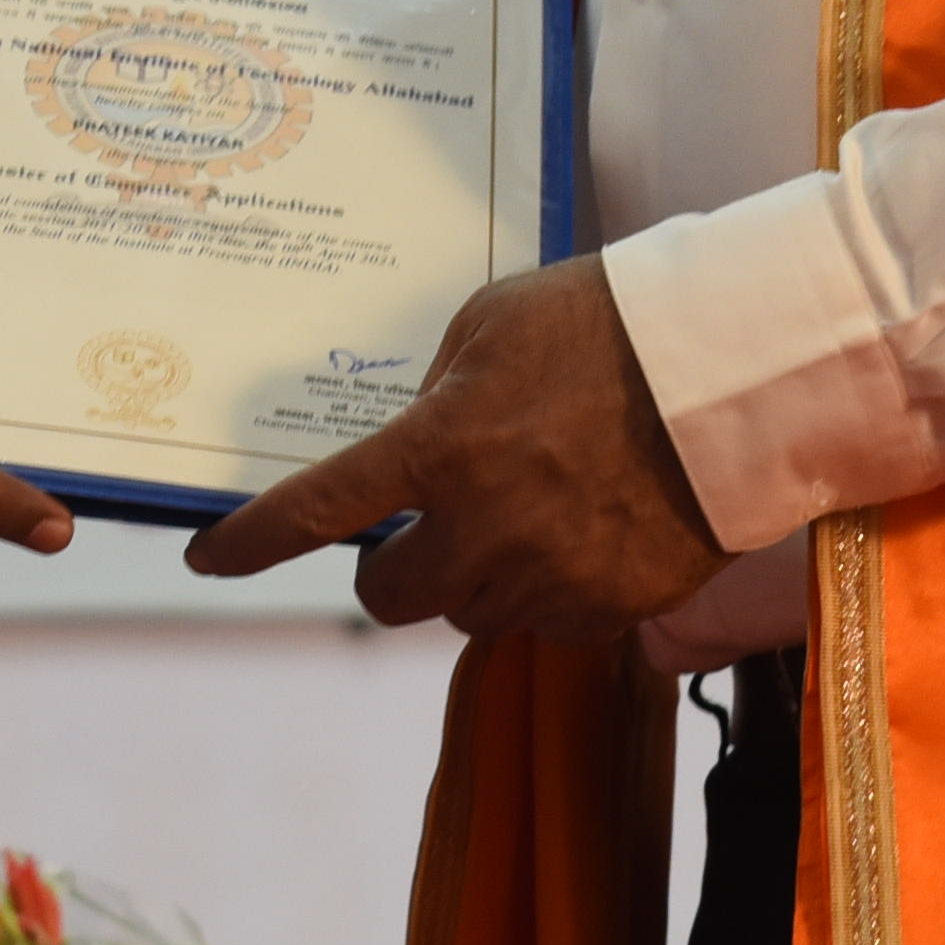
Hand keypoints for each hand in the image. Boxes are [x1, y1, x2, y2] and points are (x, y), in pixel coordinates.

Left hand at [185, 254, 724, 638]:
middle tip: (419, 529)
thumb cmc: (609, 321)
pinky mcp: (612, 609)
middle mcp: (484, 528)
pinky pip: (550, 622)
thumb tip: (411, 449)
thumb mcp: (493, 325)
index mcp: (442, 448)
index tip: (207, 559)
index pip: (316, 513)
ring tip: (530, 510)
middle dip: (389, 570)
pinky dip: (549, 591)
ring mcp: (550, 578)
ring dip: (476, 576)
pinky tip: (585, 533)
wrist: (737, 370)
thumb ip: (436, 395)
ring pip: (472, 614)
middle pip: (390, 597)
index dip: (252, 542)